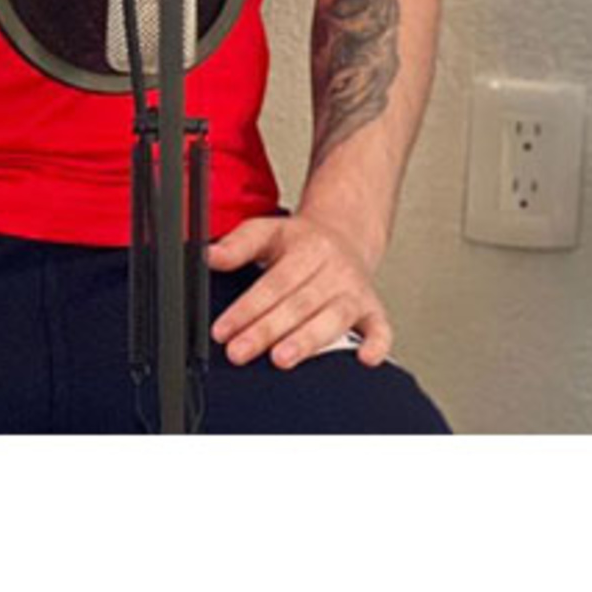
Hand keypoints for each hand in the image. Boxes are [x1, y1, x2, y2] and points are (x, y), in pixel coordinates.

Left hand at [207, 209, 392, 368]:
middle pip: (298, 303)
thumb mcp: (268, 231)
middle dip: (266, 330)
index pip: (273, 282)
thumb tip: (211, 256)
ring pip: (333, 318)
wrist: (345, 234)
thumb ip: (239, 244)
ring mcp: (354, 290)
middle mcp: (333, 269)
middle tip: (240, 351)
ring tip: (281, 359)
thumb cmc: (302, 242)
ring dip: (307, 341)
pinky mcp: (373, 309)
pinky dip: (376, 344)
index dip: (247, 308)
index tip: (223, 330)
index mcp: (306, 248)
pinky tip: (365, 360)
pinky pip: (380, 328)